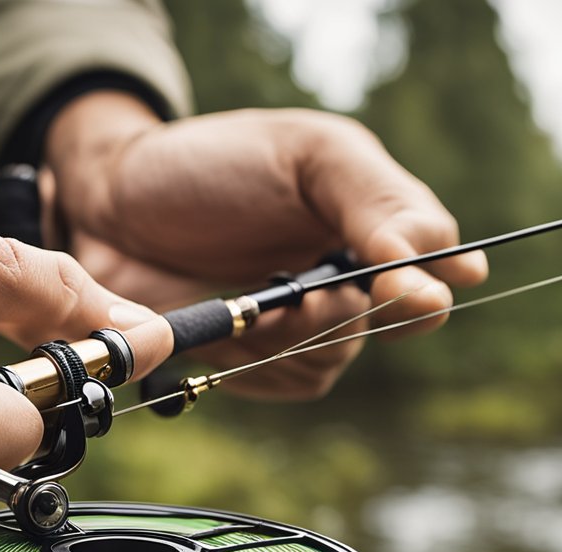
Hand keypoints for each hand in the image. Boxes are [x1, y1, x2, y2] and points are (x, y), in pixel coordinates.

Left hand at [46, 94, 487, 397]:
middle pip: (390, 328)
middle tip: (298, 292)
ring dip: (288, 341)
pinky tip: (223, 327)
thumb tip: (451, 275)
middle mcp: (349, 276)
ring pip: (333, 363)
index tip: (388, 288)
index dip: (419, 291)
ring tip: (244, 302)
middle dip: (340, 316)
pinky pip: (285, 384)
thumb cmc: (208, 163)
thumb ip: (379, 202)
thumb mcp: (306, 156)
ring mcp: (302, 323)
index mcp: (374, 220)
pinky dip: (253, 364)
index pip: (440, 270)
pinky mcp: (256, 360)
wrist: (110, 202)